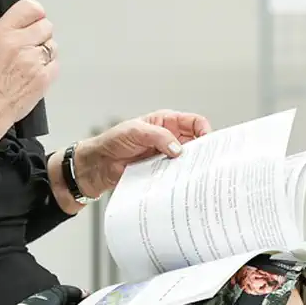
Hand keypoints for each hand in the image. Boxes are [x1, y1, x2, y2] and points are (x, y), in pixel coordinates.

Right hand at [0, 0, 56, 152]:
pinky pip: (55, 64)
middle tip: (30, 47)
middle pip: (46, 26)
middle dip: (40, 35)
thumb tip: (20, 21)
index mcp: (1, 32)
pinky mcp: (44, 77)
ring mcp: (33, 61)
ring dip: (44, 53)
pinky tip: (33, 76)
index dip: (36, 14)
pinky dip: (48, 70)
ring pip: (52, 46)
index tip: (35, 19)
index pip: (31, 8)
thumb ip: (3, 30)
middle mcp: (18, 43)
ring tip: (28, 66)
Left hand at [71, 110, 211, 196]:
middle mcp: (169, 138)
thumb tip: (178, 148)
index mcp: (166, 122)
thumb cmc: (113, 141)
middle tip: (207, 160)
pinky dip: (180, 178)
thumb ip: (158, 137)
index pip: (194, 122)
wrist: (99, 164)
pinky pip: (176, 174)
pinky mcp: (161, 171)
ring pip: (187, 160)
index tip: (207, 142)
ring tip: (196, 173)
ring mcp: (165, 156)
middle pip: (195, 142)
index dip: (203, 130)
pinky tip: (182, 182)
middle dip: (202, 150)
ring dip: (190, 166)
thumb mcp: (136, 132)